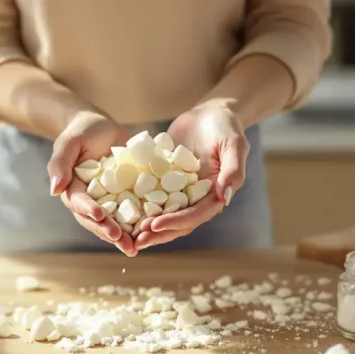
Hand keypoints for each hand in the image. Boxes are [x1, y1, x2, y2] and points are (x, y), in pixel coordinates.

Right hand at [47, 111, 137, 255]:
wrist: (101, 127)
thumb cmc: (82, 131)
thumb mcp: (69, 142)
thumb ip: (60, 164)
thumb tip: (54, 190)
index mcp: (73, 189)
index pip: (79, 202)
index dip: (88, 209)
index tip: (100, 215)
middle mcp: (89, 200)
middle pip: (96, 220)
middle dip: (107, 231)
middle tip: (121, 239)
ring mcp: (108, 201)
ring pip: (113, 222)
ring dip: (122, 237)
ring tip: (134, 248)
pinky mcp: (125, 197)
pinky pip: (131, 213)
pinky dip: (138, 224)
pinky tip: (149, 233)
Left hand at [135, 102, 249, 249]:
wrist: (210, 112)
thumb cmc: (226, 126)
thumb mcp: (234, 144)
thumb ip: (232, 171)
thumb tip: (224, 199)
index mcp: (214, 195)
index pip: (195, 215)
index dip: (175, 222)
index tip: (154, 226)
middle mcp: (197, 198)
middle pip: (177, 222)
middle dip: (157, 232)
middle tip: (136, 239)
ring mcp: (180, 191)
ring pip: (162, 213)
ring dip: (146, 225)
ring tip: (126, 233)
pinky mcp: (166, 180)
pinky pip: (151, 195)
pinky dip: (138, 204)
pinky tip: (119, 208)